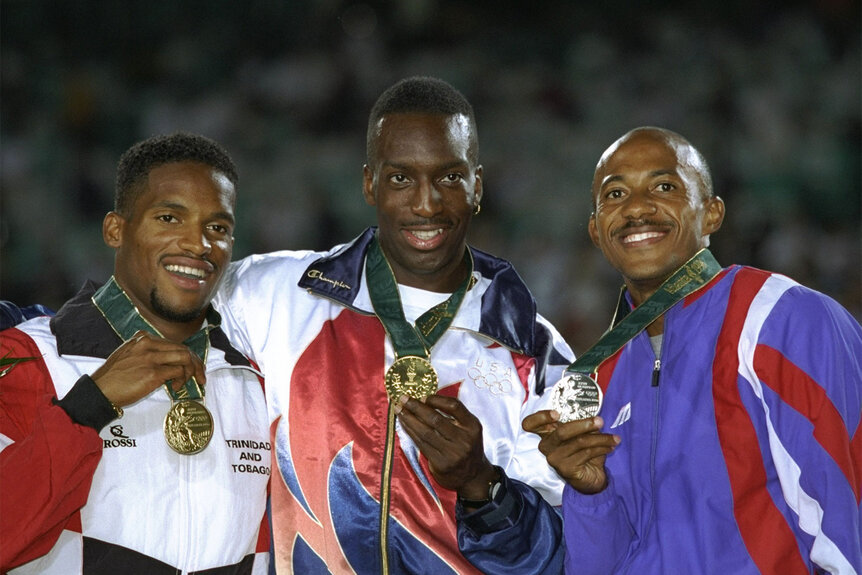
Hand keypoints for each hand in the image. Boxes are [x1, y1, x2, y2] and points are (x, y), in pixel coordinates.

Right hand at [90, 330, 206, 407]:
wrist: (98, 391)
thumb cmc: (112, 378)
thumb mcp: (128, 355)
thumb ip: (146, 352)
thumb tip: (167, 361)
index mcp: (142, 338)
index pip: (173, 343)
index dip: (187, 355)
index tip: (192, 366)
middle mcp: (147, 344)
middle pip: (183, 349)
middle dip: (196, 363)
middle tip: (199, 377)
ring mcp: (151, 357)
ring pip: (185, 358)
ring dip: (191, 372)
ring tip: (185, 383)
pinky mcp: (153, 372)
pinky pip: (179, 372)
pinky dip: (182, 380)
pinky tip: (175, 388)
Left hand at [395, 394, 496, 499]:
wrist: (473, 476)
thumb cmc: (467, 447)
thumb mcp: (468, 429)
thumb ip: (453, 416)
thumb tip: (424, 400)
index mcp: (472, 426)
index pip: (454, 406)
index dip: (436, 399)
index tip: (422, 396)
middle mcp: (464, 439)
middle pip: (436, 419)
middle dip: (416, 407)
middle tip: (403, 398)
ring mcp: (452, 453)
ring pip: (426, 432)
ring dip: (409, 419)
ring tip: (399, 410)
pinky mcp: (441, 464)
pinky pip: (422, 444)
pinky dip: (411, 432)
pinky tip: (404, 424)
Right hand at [523, 410, 618, 493]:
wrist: (590, 478)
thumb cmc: (583, 452)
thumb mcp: (580, 435)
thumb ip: (580, 425)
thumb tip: (594, 417)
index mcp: (546, 434)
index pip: (530, 424)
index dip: (540, 417)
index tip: (557, 414)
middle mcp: (546, 446)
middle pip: (561, 431)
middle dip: (584, 424)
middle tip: (600, 421)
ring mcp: (554, 459)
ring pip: (579, 442)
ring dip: (601, 439)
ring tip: (614, 438)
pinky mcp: (565, 469)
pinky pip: (586, 453)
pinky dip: (602, 448)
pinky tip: (611, 447)